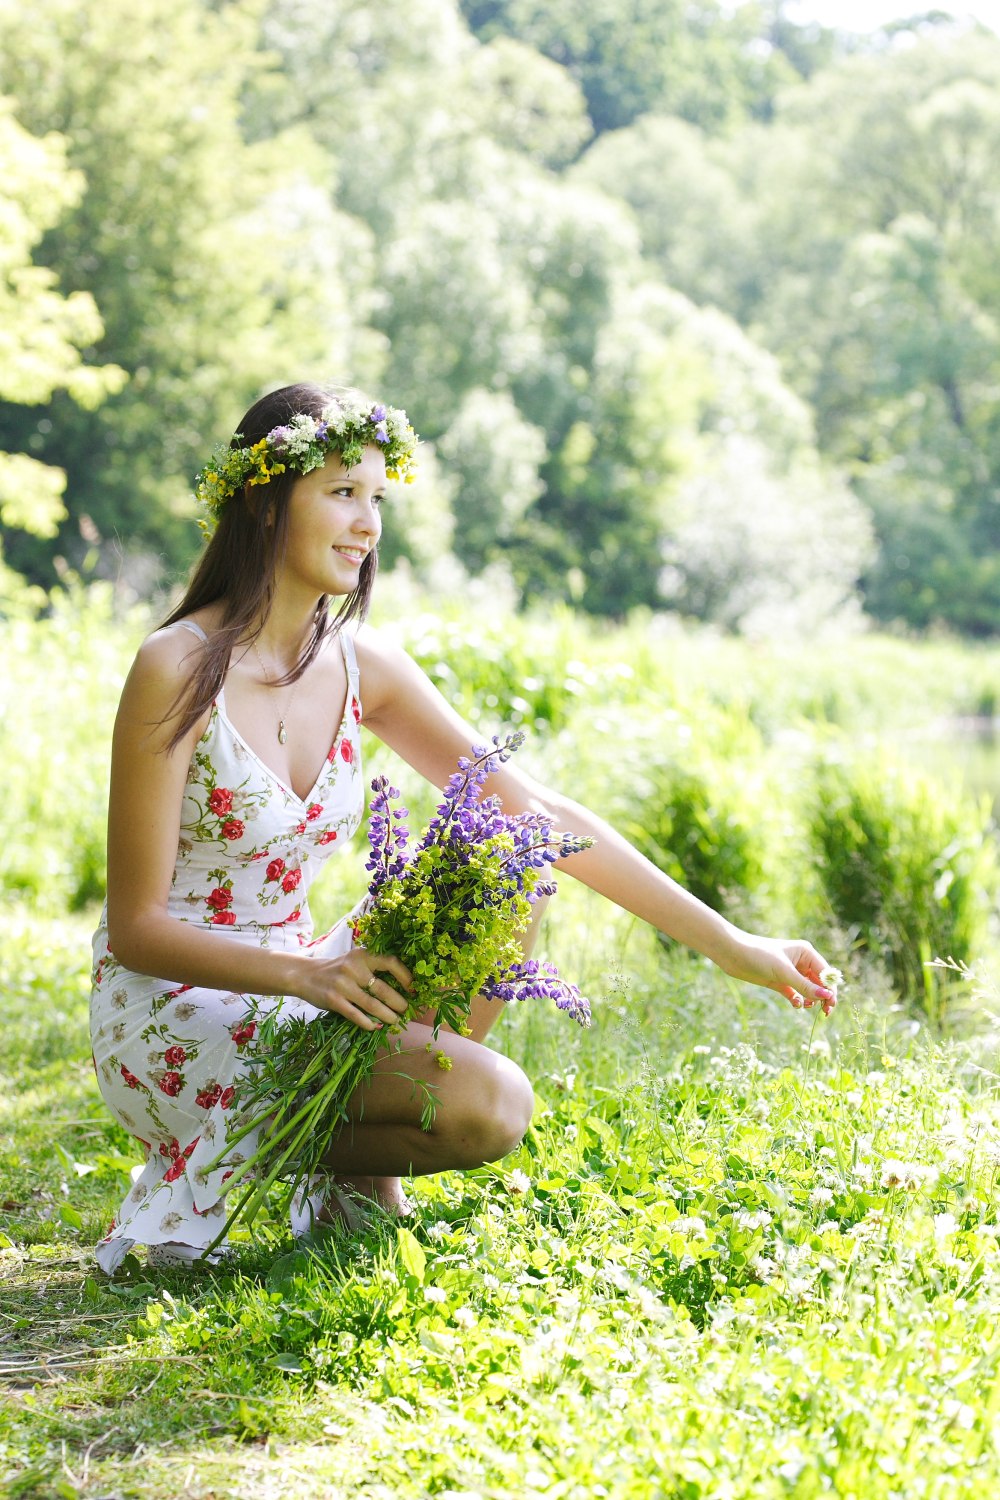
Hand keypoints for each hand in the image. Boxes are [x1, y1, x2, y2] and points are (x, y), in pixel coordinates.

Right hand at [296, 949, 413, 1030]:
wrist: (304, 975)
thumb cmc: (337, 969)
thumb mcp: (354, 961)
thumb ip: (372, 969)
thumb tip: (401, 989)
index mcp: (362, 955)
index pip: (390, 962)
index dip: (405, 977)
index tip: (413, 989)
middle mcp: (353, 968)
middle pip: (383, 989)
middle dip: (399, 1003)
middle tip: (406, 1010)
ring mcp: (342, 984)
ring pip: (372, 1005)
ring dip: (387, 1016)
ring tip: (395, 1021)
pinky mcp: (333, 1000)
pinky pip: (356, 1015)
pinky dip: (368, 1023)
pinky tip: (375, 1026)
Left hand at [721, 932, 838, 1015]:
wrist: (732, 954)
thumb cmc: (759, 955)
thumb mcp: (783, 971)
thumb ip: (805, 985)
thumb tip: (827, 996)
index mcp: (806, 953)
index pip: (826, 973)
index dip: (830, 988)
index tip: (830, 1004)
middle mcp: (801, 962)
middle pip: (819, 983)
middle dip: (823, 996)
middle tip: (825, 1012)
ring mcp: (790, 972)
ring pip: (808, 990)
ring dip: (811, 999)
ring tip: (807, 1007)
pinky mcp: (779, 981)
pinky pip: (795, 994)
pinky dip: (798, 1000)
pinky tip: (796, 1005)